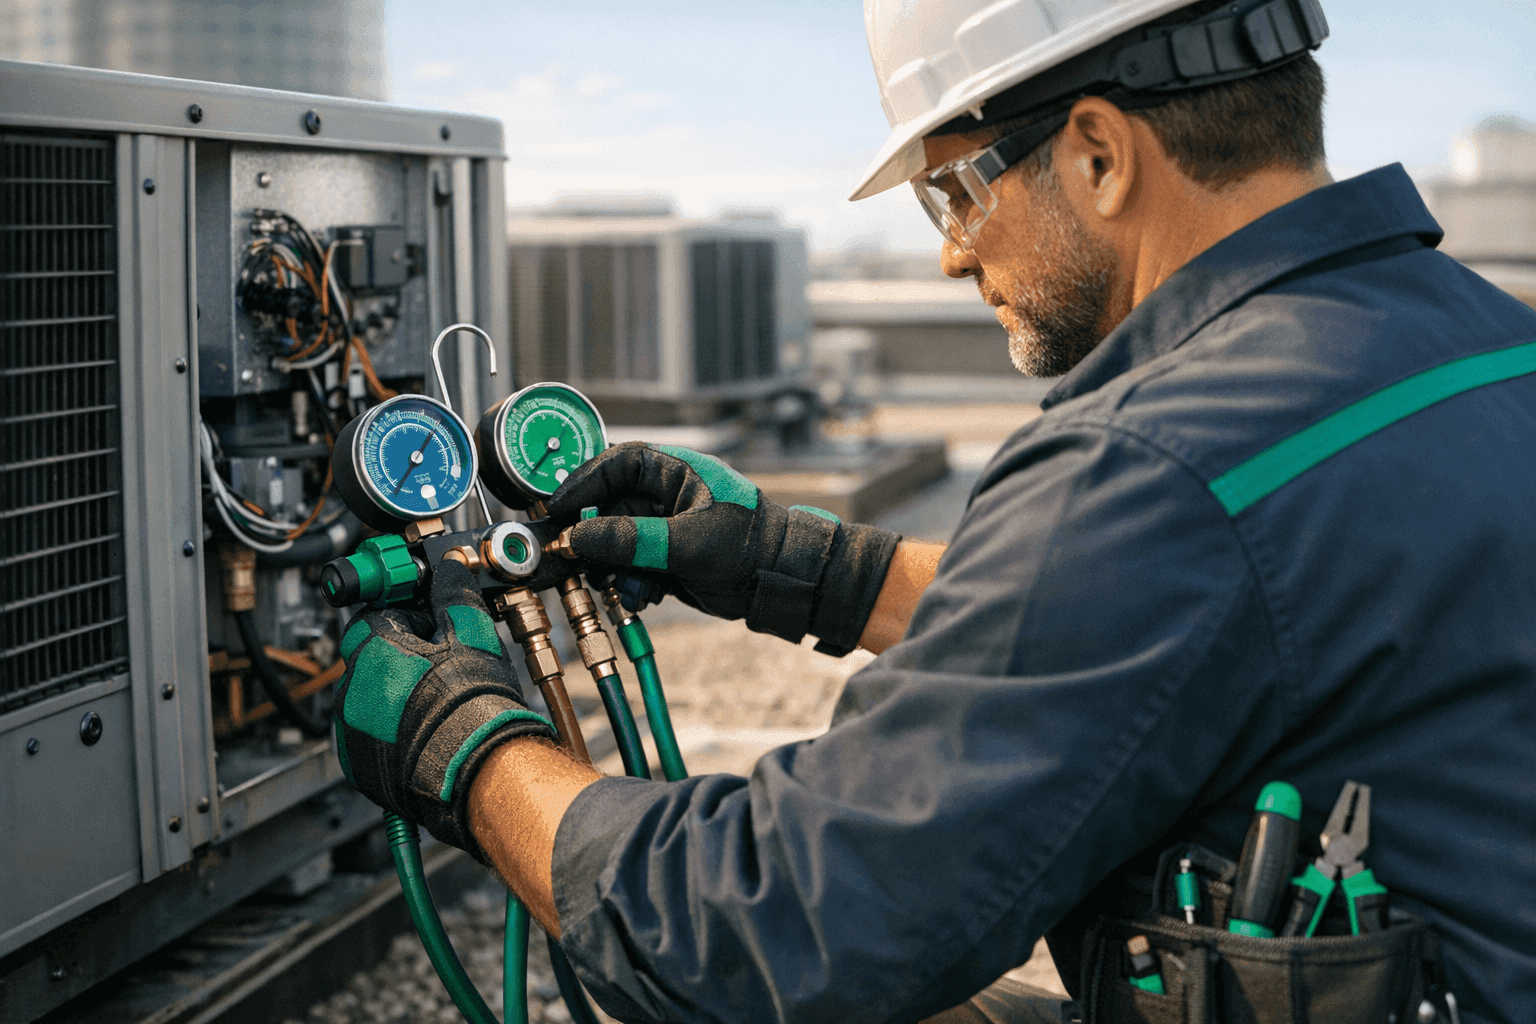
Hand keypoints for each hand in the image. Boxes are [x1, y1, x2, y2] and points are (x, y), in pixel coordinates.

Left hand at [333, 559, 555, 859]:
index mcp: (372, 649)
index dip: (409, 618)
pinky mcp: (357, 764)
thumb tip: (449, 568)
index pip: (377, 615)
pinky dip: (390, 731)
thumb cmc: (473, 705)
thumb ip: (454, 594)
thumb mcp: (472, 634)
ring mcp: (350, 729)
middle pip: (371, 657)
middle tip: (440, 666)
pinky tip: (425, 731)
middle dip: (401, 657)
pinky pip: (369, 735)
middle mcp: (351, 687)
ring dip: (394, 694)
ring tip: (436, 703)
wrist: (475, 769)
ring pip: (368, 697)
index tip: (431, 626)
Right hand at [545, 442, 900, 654]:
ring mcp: (666, 526)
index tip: (558, 508)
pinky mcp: (668, 557)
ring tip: (621, 586)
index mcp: (675, 471)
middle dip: (594, 535)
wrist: (783, 583)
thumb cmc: (748, 547)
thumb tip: (578, 538)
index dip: (582, 483)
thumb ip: (629, 540)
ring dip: (612, 566)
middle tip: (576, 559)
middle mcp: (667, 494)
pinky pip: (633, 564)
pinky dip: (631, 581)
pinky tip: (643, 597)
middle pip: (609, 506)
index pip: (615, 464)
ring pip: (617, 540)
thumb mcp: (684, 543)